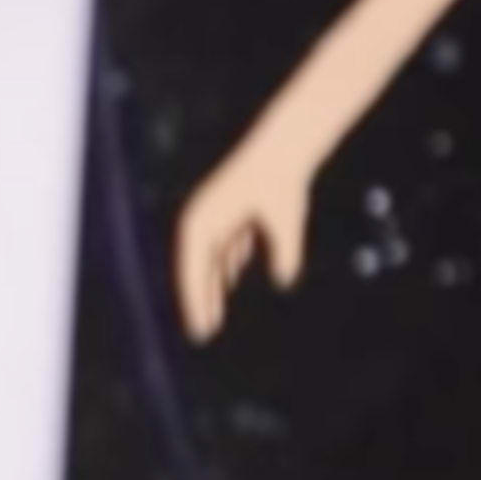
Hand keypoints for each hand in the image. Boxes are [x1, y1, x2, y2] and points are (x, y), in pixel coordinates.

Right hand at [173, 127, 320, 342]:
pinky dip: (223, 266)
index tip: (201, 331)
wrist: (286, 145)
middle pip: (197, 270)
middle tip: (203, 334)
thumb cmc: (281, 180)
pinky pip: (221, 247)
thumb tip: (285, 279)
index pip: (194, 272)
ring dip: (211, 287)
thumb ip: (285, 249)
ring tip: (213, 316)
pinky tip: (228, 282)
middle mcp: (201, 221)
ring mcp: (213, 216)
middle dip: (200, 301)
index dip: (196, 303)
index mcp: (202, 223)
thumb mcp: (286, 216)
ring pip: (208, 260)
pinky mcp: (228, 212)